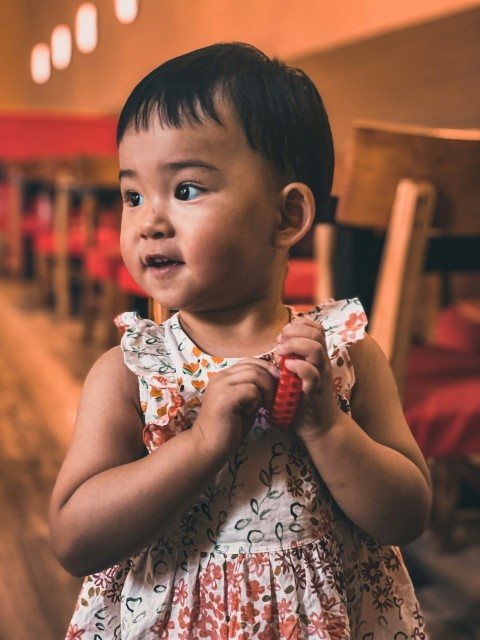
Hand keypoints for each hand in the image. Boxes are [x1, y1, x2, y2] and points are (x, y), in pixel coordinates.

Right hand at [192, 358, 279, 460]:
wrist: (207, 448)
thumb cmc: (228, 429)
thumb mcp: (245, 404)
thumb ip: (256, 390)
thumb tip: (276, 380)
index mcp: (224, 376)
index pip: (250, 361)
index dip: (268, 369)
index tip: (278, 384)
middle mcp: (221, 376)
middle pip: (255, 366)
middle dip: (271, 381)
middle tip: (275, 398)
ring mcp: (221, 385)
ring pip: (255, 374)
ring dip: (266, 391)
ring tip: (264, 407)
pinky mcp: (224, 397)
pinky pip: (252, 389)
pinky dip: (257, 401)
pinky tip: (249, 412)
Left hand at [275, 316, 338, 440]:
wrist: (319, 427)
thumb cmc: (304, 399)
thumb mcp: (299, 374)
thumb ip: (292, 359)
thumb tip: (278, 345)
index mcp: (317, 357)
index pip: (316, 328)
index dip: (299, 325)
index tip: (283, 334)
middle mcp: (321, 363)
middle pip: (316, 333)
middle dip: (295, 331)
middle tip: (280, 341)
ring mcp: (320, 376)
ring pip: (315, 349)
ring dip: (295, 345)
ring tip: (280, 352)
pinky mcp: (315, 391)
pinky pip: (311, 373)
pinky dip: (298, 366)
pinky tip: (286, 368)